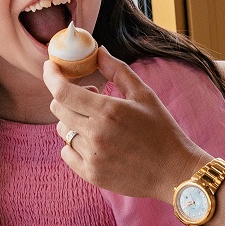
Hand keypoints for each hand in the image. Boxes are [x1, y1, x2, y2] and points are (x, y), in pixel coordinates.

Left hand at [45, 49, 209, 201]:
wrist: (174, 172)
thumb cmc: (162, 130)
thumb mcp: (144, 95)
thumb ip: (118, 70)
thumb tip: (98, 51)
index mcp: (109, 111)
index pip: (63, 91)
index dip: (51, 76)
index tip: (49, 67)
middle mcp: (96, 134)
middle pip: (58, 109)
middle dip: (66, 97)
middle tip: (90, 98)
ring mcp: (92, 157)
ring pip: (62, 131)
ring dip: (72, 122)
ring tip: (97, 123)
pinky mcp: (91, 175)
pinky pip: (66, 154)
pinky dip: (74, 145)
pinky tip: (95, 143)